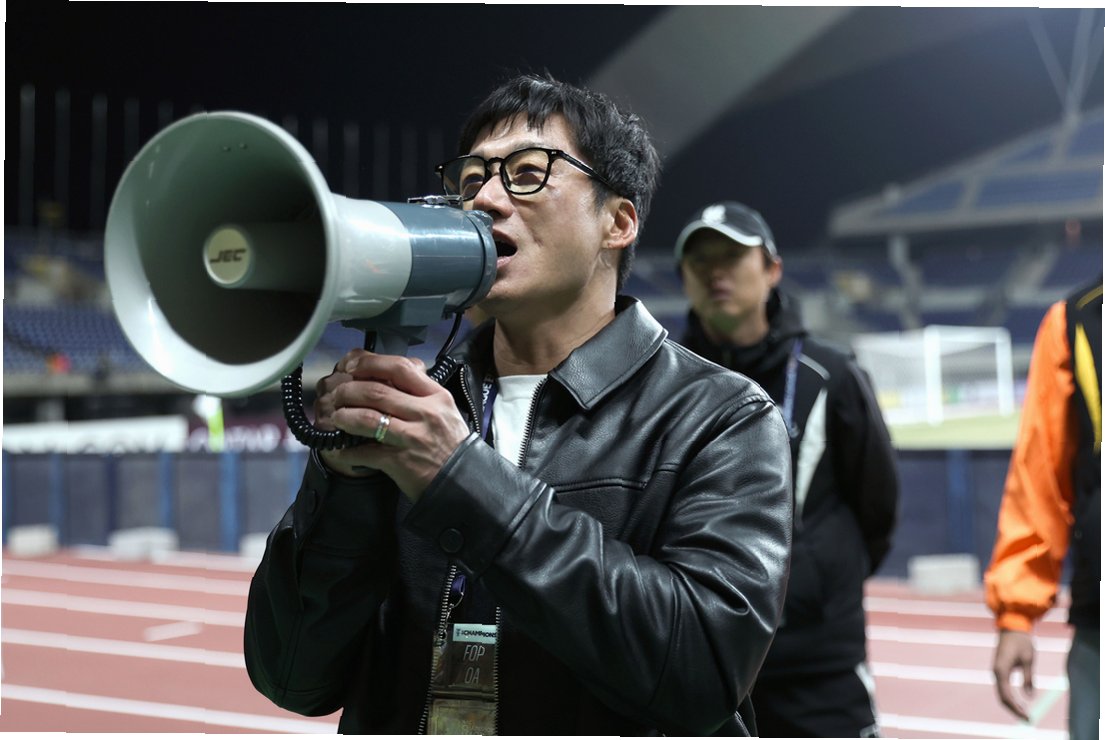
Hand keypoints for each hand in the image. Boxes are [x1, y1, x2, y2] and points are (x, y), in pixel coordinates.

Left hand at [313, 350, 470, 501]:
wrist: (463, 481)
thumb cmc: (451, 444)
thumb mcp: (444, 409)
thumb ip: (420, 391)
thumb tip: (388, 374)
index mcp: (435, 396)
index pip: (400, 368)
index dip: (370, 363)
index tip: (352, 367)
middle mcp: (425, 413)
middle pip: (376, 391)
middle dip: (348, 391)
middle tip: (337, 395)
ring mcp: (413, 437)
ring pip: (367, 418)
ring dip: (344, 417)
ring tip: (336, 418)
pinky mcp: (401, 462)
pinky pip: (366, 452)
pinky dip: (348, 451)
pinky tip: (341, 449)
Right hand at [992, 629, 1034, 721]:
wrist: (1012, 626)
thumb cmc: (1021, 641)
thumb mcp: (1028, 660)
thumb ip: (1028, 679)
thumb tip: (1029, 697)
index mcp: (1001, 670)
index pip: (1007, 695)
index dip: (1017, 708)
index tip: (1028, 717)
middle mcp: (996, 672)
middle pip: (1002, 697)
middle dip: (1014, 710)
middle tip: (1028, 720)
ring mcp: (996, 671)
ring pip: (1001, 693)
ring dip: (1012, 705)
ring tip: (1025, 714)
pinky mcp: (999, 670)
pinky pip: (1003, 688)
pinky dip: (1010, 697)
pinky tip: (1019, 703)